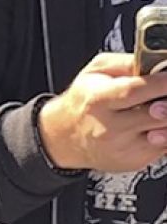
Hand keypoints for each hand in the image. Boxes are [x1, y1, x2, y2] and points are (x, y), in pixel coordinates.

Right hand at [37, 53, 166, 171]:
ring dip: (166, 119)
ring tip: (158, 109)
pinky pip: (164, 146)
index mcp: (97, 99)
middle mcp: (109, 127)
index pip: (136, 90)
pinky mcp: (134, 160)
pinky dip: (164, 133)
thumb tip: (157, 64)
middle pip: (158, 114)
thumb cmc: (83, 101)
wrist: (66, 136)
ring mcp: (123, 147)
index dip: (162, 83)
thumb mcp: (96, 71)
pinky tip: (153, 125)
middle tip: (164, 97)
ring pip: (165, 133)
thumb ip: (127, 63)